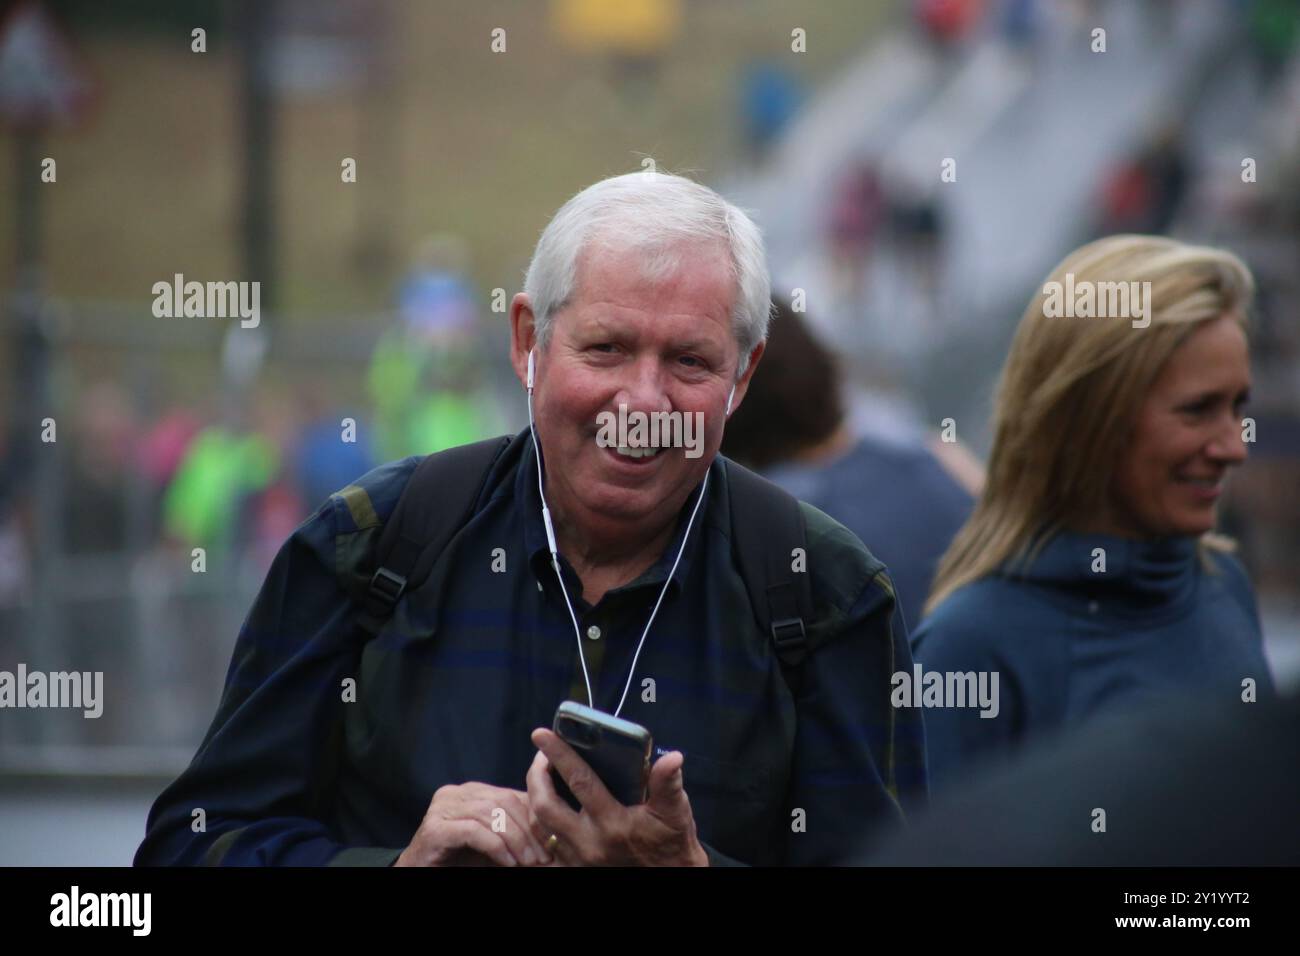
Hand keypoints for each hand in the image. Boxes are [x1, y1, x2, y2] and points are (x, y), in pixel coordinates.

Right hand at [395, 782, 554, 866]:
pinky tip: (508, 862)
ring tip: (529, 862)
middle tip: (544, 855)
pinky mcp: (434, 829)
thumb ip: (516, 830)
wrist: (419, 876)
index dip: (537, 816)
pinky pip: (474, 831)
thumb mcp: (495, 843)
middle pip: (504, 801)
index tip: (554, 840)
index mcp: (472, 791)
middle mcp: (455, 793)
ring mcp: (442, 808)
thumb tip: (555, 832)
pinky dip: (496, 847)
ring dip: (516, 840)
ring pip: (491, 814)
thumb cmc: (460, 862)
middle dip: (529, 830)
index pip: (513, 794)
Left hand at [525, 728, 708, 866]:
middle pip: (545, 806)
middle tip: (541, 755)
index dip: (559, 755)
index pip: (579, 782)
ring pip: (541, 825)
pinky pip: (547, 840)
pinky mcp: (575, 866)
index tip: (543, 734)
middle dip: (536, 776)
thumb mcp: (676, 812)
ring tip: (543, 773)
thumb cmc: (671, 844)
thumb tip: (673, 758)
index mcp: (613, 824)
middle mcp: (590, 842)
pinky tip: (549, 801)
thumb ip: (669, 783)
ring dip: (536, 796)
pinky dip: (542, 818)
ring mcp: (579, 858)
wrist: (670, 878)